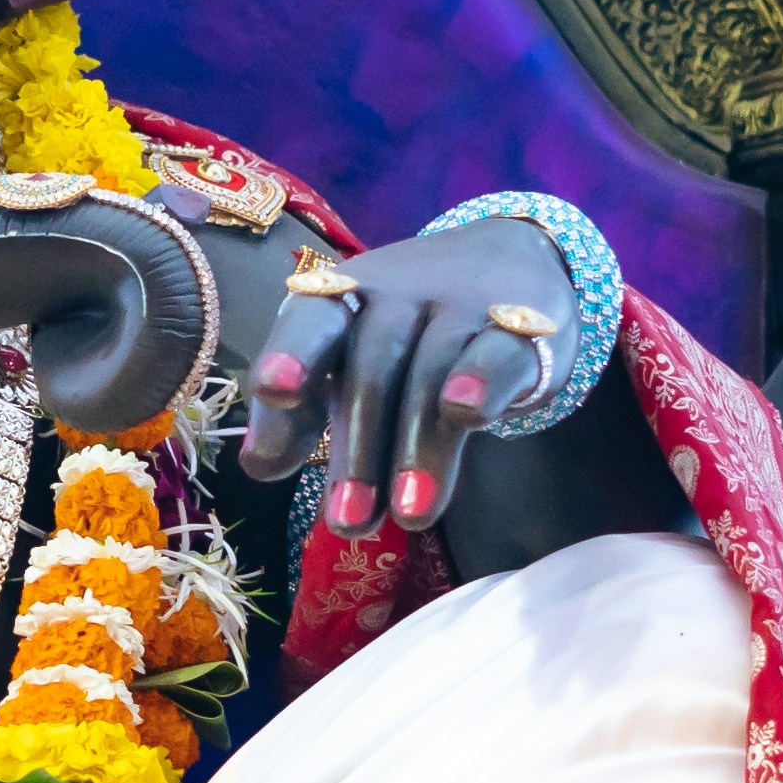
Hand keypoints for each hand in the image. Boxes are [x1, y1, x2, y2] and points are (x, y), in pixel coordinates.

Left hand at [240, 219, 582, 535]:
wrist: (509, 260)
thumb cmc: (405, 334)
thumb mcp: (345, 363)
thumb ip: (299, 412)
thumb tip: (259, 467)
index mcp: (341, 298)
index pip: (312, 320)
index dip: (292, 353)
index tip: (274, 391)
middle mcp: (397, 293)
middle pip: (372, 368)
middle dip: (358, 450)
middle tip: (348, 522)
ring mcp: (460, 305)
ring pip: (432, 374)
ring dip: (418, 448)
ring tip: (411, 515)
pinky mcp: (523, 325)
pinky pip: (498, 353)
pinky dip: (480, 381)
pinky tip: (468, 414)